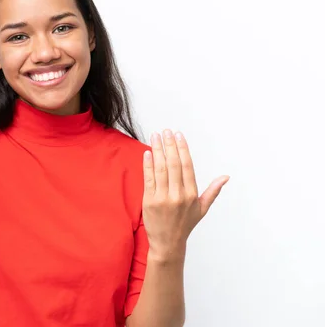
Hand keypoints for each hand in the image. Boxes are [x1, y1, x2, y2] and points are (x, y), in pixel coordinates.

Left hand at [142, 129, 229, 261]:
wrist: (168, 243)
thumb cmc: (185, 224)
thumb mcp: (202, 208)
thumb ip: (213, 191)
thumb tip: (226, 177)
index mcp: (191, 194)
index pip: (187, 166)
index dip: (182, 149)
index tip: (178, 135)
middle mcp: (178, 195)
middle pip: (173, 164)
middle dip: (169, 145)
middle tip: (166, 131)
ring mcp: (163, 198)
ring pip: (160, 169)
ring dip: (157, 150)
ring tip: (155, 136)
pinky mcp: (149, 201)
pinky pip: (149, 179)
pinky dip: (147, 165)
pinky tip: (148, 153)